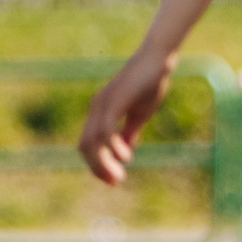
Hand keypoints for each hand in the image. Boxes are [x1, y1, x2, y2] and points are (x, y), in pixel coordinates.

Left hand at [78, 50, 173, 184]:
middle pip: (85, 146)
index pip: (88, 144)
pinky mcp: (114, 101)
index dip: (96, 163)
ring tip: (118, 176)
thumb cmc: (150, 83)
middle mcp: (96, 108)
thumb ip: (129, 132)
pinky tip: (125, 157)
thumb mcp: (139, 114)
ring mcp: (103, 104)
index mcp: (100, 111)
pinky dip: (113, 147)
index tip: (112, 178)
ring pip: (92, 141)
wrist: (157, 59)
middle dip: (97, 167)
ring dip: (103, 162)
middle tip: (115, 182)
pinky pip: (106, 130)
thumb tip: (124, 152)